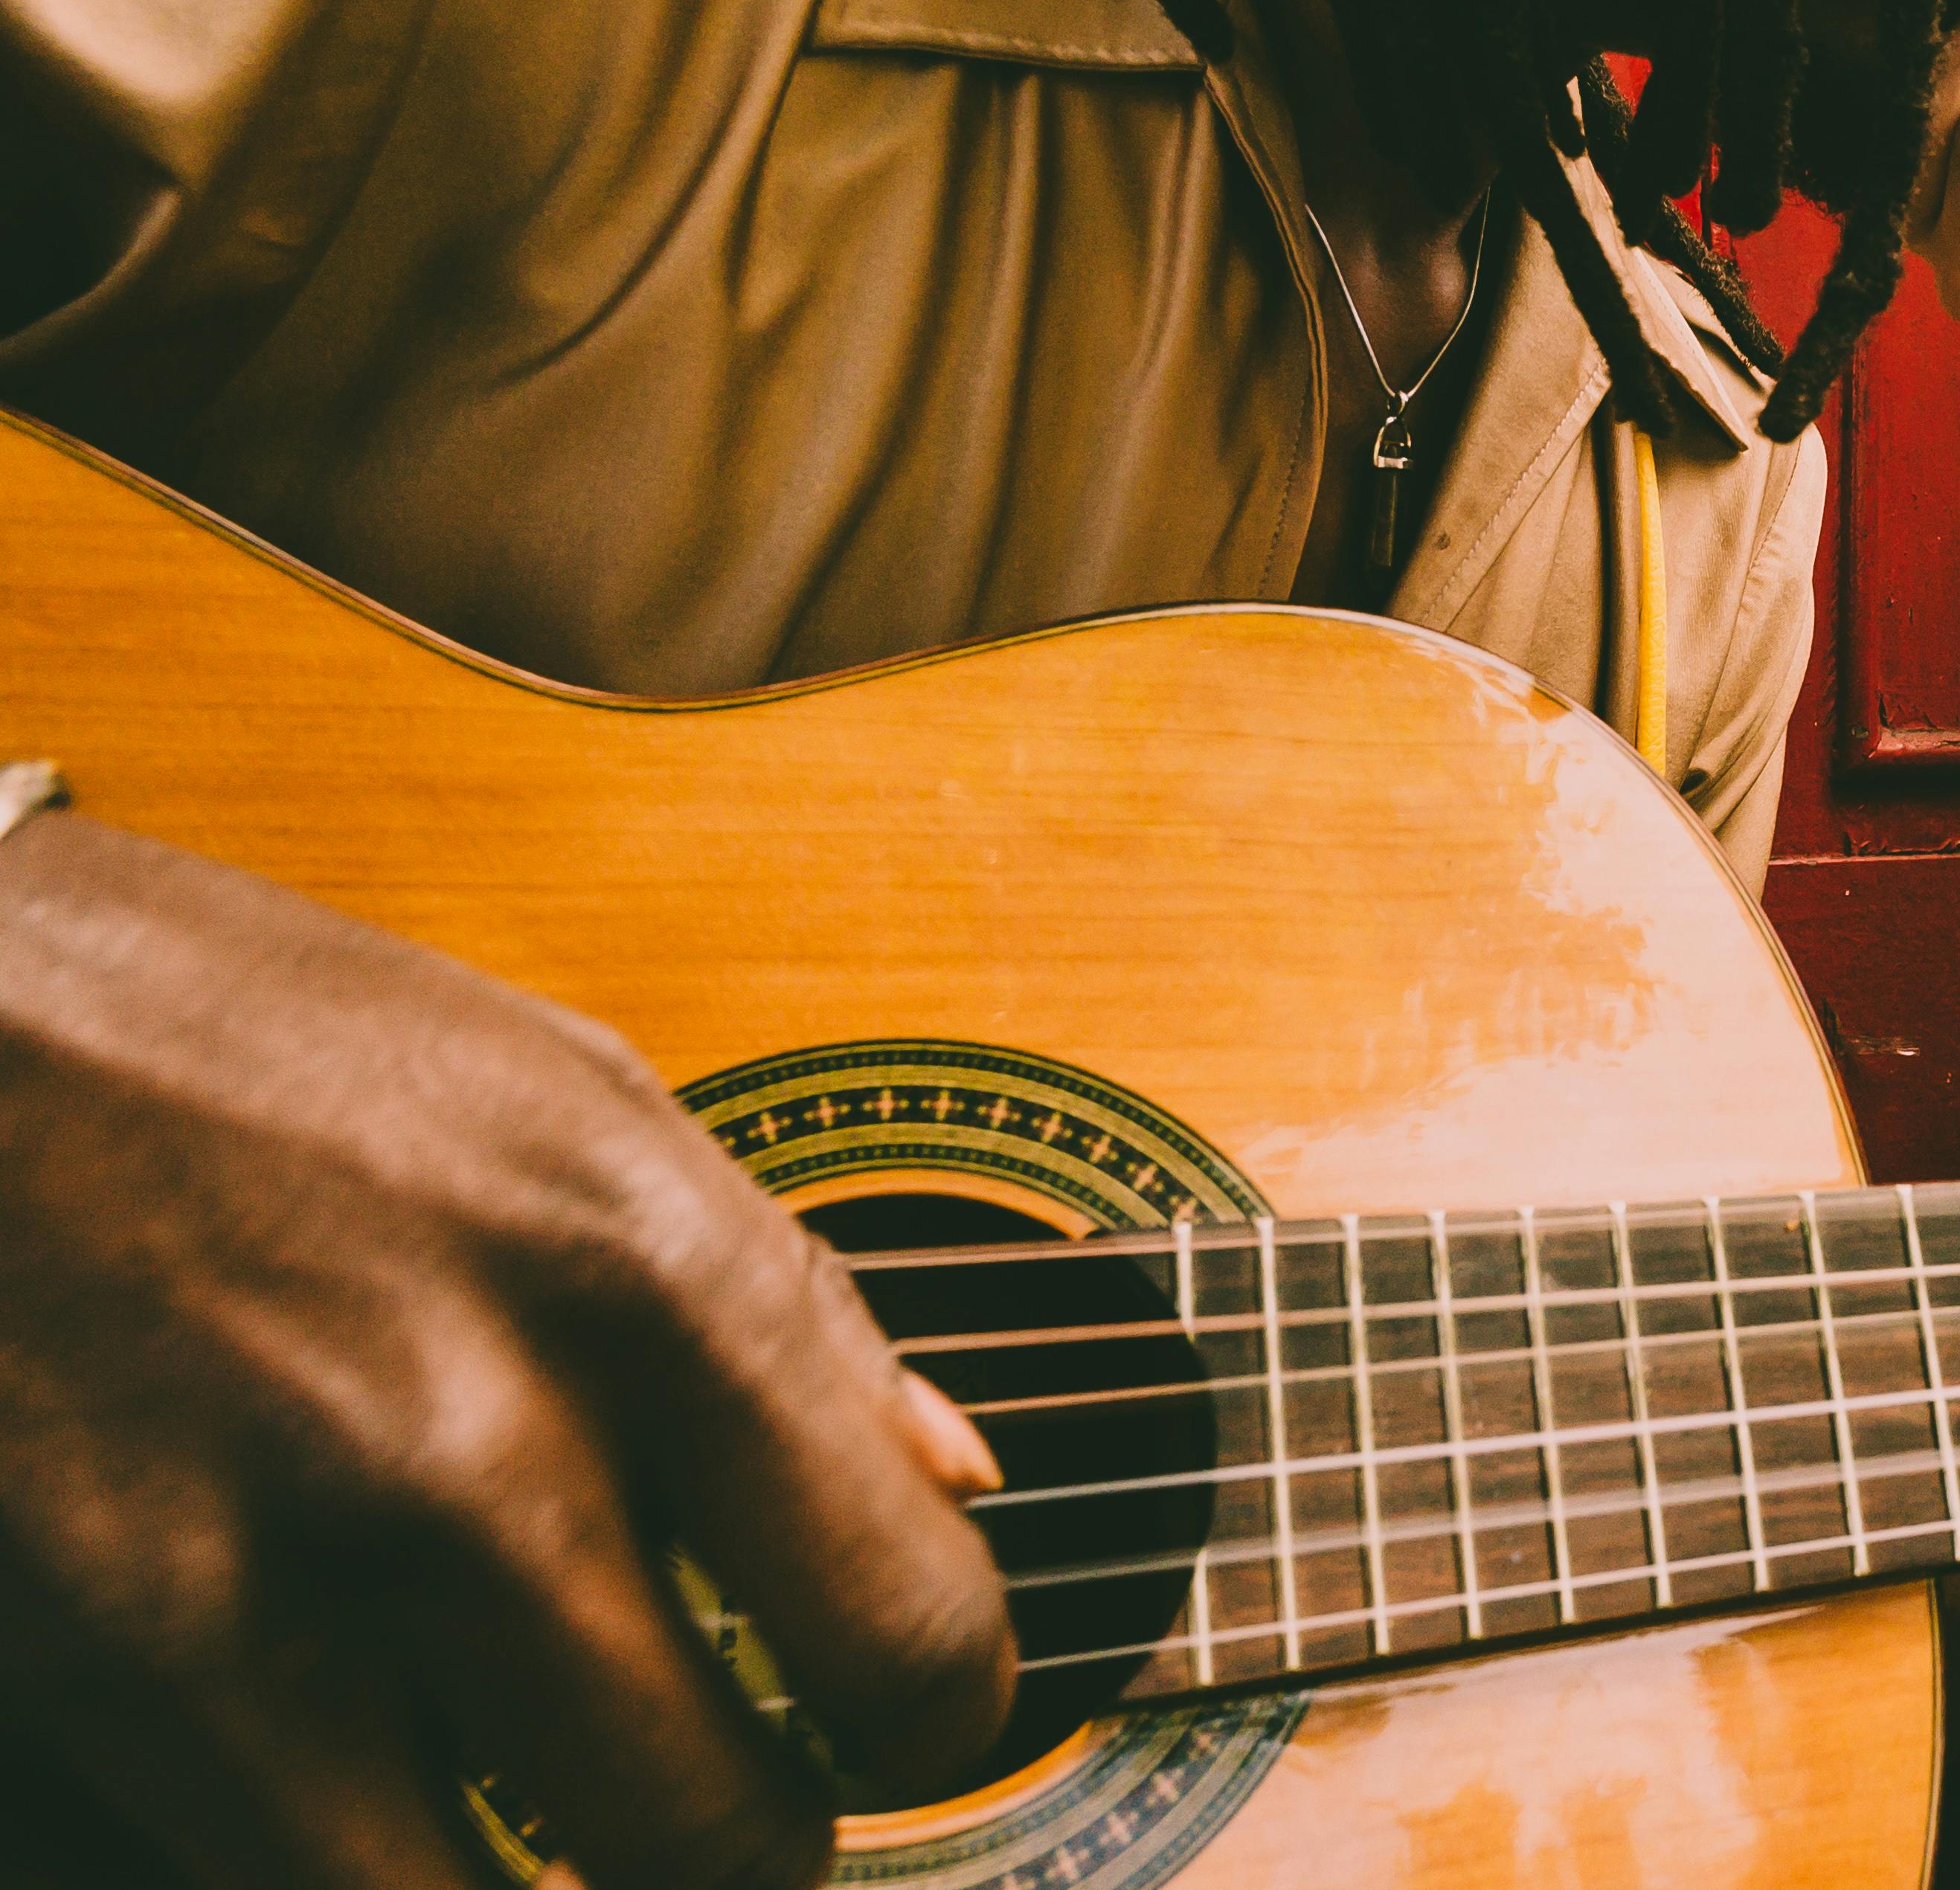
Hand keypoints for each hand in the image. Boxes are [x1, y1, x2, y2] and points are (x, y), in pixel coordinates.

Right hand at [0, 814, 1013, 1889]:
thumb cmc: (265, 1043)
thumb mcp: (582, 1100)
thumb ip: (792, 1301)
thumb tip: (959, 1485)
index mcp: (653, 1274)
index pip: (910, 1629)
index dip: (939, 1720)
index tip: (909, 1722)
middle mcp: (488, 1444)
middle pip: (728, 1835)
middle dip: (756, 1846)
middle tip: (729, 1799)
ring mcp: (279, 1583)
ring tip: (568, 1835)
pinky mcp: (109, 1679)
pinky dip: (369, 1876)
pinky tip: (386, 1806)